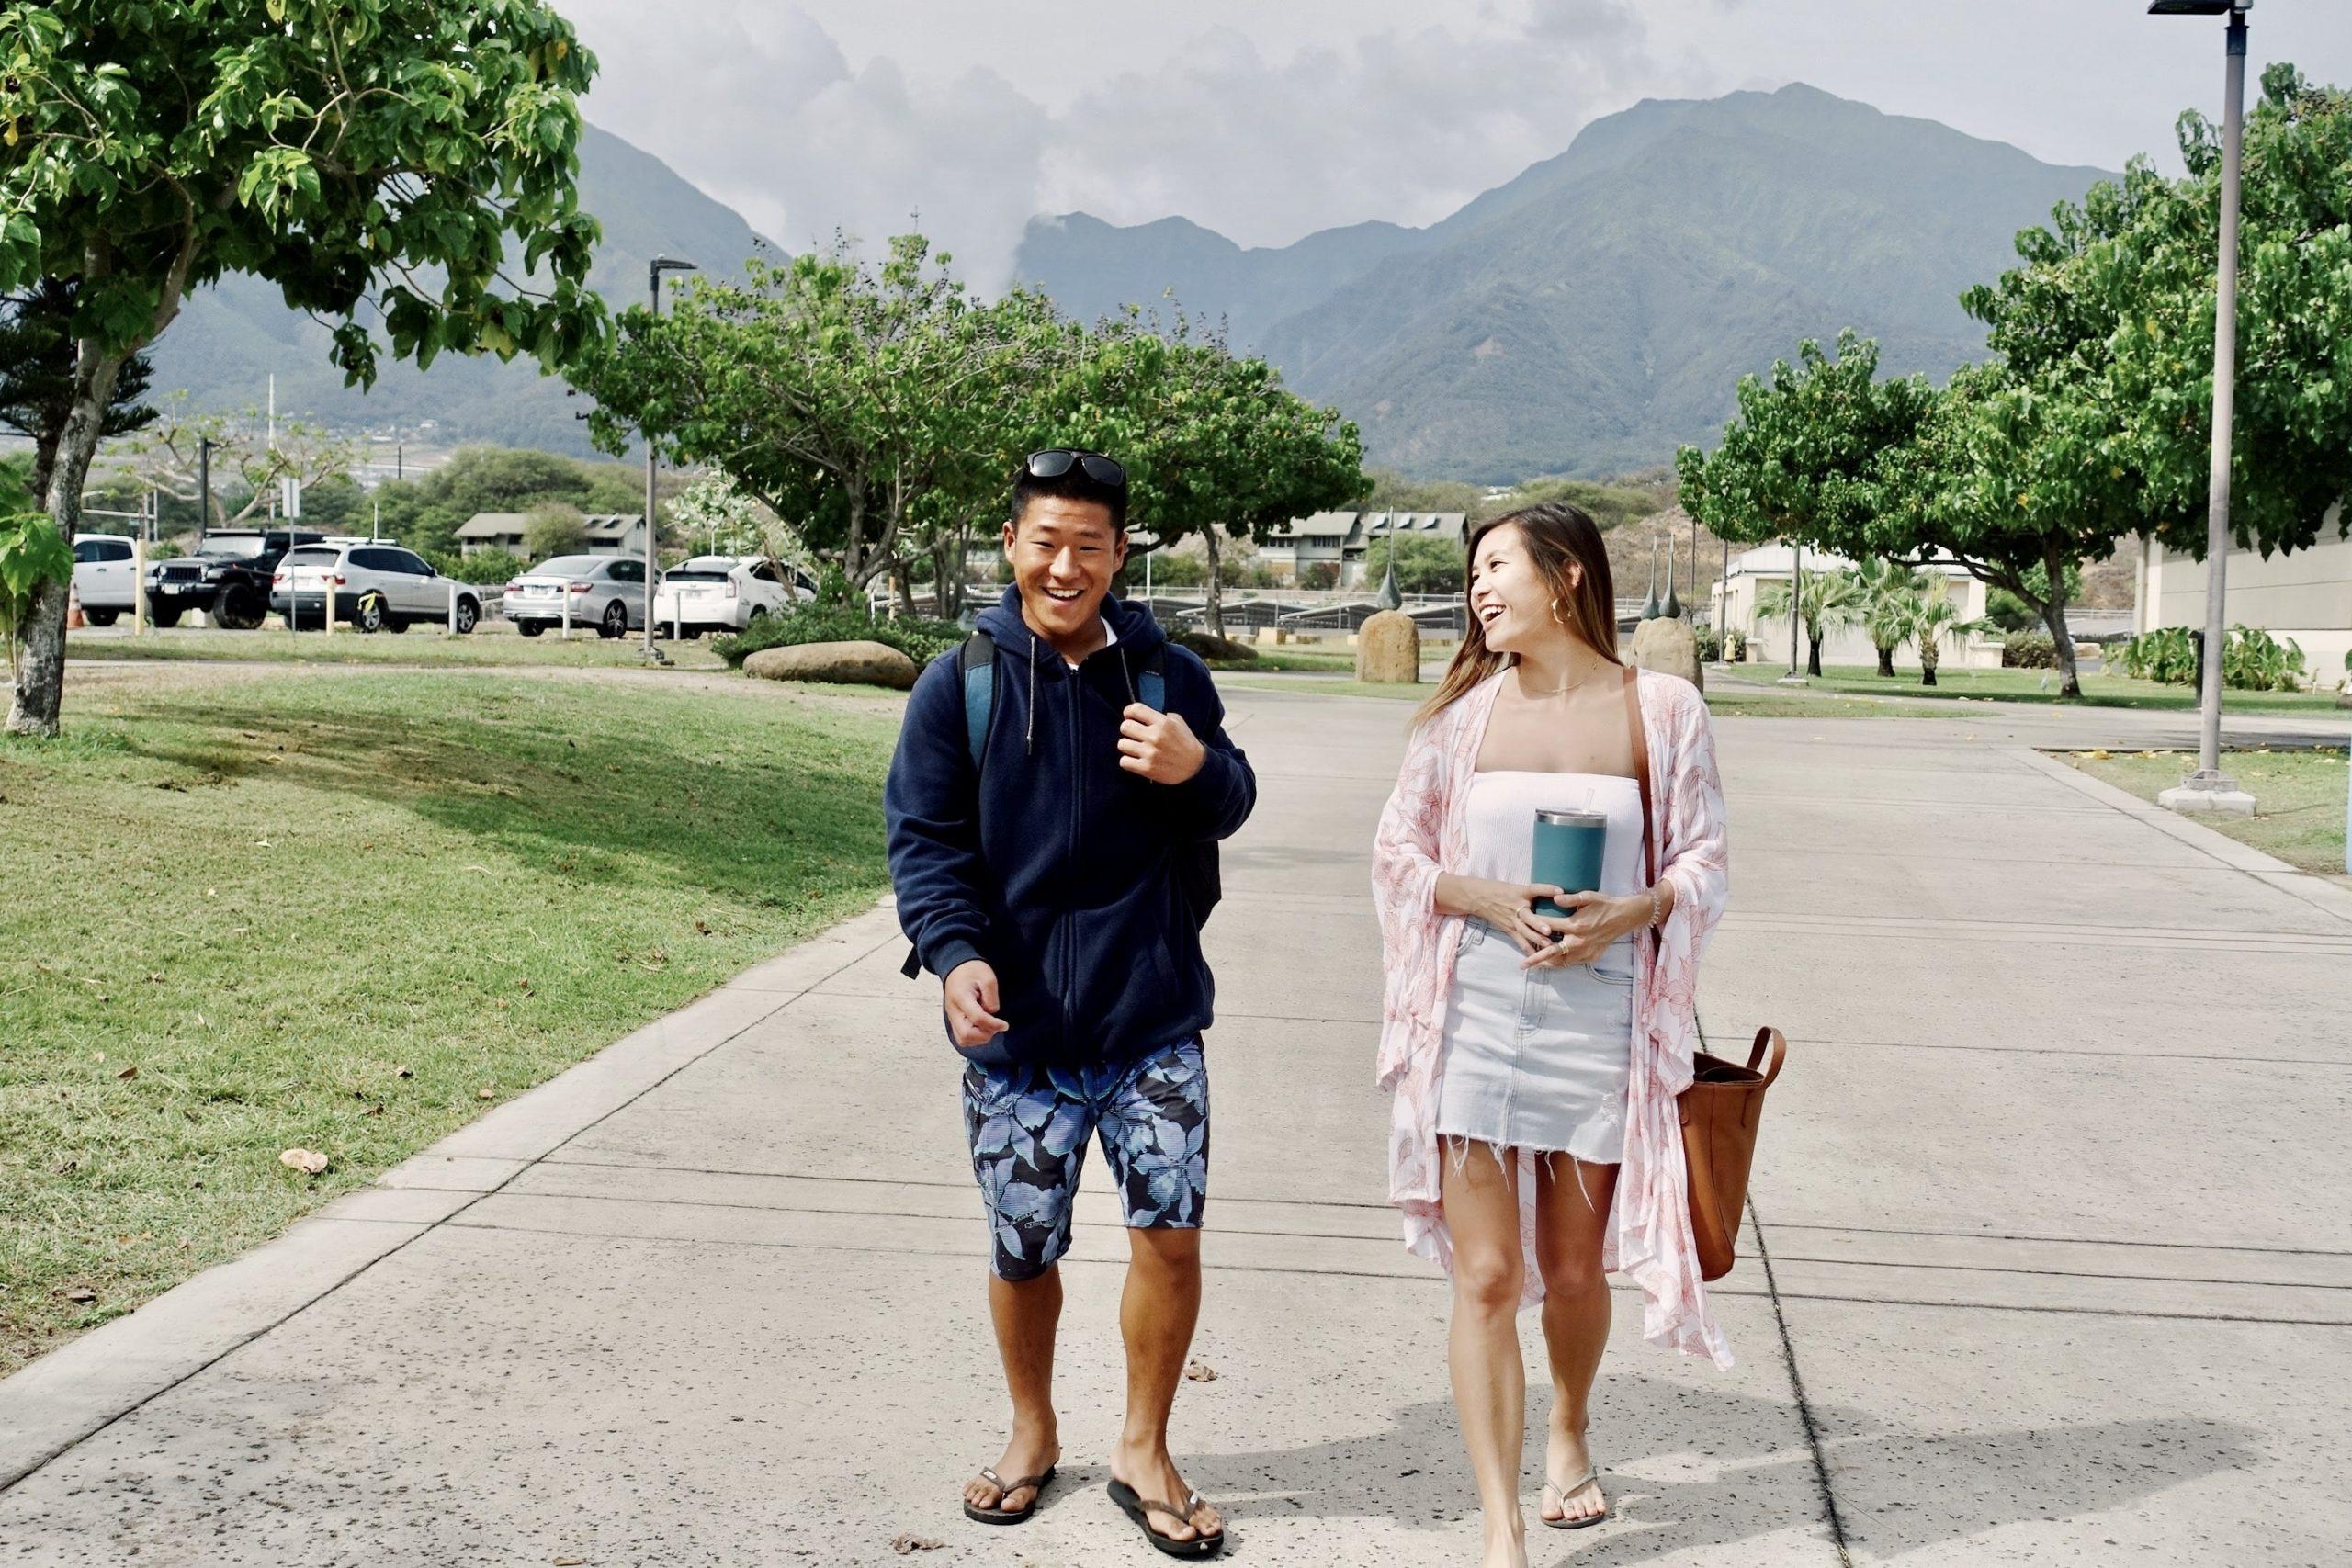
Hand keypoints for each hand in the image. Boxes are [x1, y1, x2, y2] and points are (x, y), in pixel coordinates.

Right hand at [943, 959, 1008, 1048]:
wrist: (957, 968)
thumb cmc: (972, 970)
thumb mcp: (988, 977)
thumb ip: (992, 998)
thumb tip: (992, 1015)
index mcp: (961, 997)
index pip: (977, 1018)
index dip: (993, 1025)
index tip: (1004, 1024)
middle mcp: (953, 1010)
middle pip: (966, 1035)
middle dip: (985, 1035)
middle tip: (996, 1026)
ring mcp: (952, 1017)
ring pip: (963, 1040)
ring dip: (980, 1038)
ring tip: (990, 1026)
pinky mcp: (954, 1021)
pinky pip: (962, 1038)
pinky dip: (974, 1037)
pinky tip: (983, 1027)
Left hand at [1118, 703, 1206, 784]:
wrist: (1195, 767)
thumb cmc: (1185, 742)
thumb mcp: (1178, 722)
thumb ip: (1160, 716)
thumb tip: (1141, 714)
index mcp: (1163, 722)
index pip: (1135, 709)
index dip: (1128, 712)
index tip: (1129, 716)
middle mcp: (1155, 736)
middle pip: (1125, 727)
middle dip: (1128, 729)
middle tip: (1133, 734)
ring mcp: (1150, 753)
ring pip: (1122, 744)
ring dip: (1127, 746)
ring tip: (1135, 748)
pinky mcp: (1147, 769)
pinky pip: (1124, 761)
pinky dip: (1127, 761)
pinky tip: (1135, 760)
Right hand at [1457, 878, 1569, 956]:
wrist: (1479, 897)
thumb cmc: (1500, 889)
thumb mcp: (1516, 886)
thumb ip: (1534, 892)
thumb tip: (1557, 892)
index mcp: (1519, 892)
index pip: (1535, 889)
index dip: (1547, 889)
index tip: (1561, 890)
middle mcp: (1516, 907)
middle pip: (1528, 916)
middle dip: (1538, 924)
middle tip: (1549, 930)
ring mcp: (1512, 920)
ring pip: (1524, 931)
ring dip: (1536, 939)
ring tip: (1548, 945)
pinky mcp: (1509, 929)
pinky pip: (1520, 941)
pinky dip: (1528, 949)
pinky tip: (1537, 957)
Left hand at [1522, 891, 1643, 968]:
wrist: (1624, 917)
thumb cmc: (1604, 904)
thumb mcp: (1588, 897)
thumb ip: (1570, 899)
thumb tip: (1554, 897)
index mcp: (1575, 925)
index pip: (1548, 926)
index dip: (1535, 925)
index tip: (1523, 924)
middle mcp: (1578, 941)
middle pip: (1551, 952)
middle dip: (1536, 958)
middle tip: (1522, 964)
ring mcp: (1585, 951)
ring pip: (1561, 961)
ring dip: (1547, 964)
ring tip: (1534, 965)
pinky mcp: (1590, 957)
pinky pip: (1572, 962)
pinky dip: (1561, 962)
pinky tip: (1552, 961)